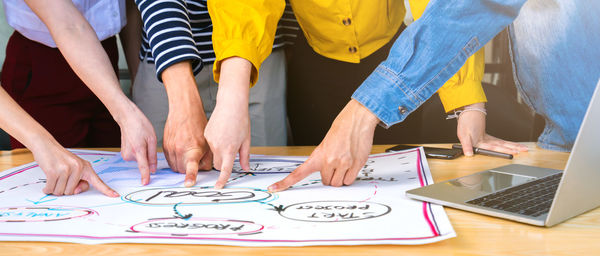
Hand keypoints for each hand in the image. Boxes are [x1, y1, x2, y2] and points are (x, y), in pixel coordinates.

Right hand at [32, 142, 118, 196]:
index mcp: (86, 167)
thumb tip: (76, 191)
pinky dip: (47, 188)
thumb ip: (78, 180)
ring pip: (61, 192)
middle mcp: (79, 168)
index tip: (116, 196)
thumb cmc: (60, 158)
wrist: (46, 144)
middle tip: (60, 177)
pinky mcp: (54, 172)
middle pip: (72, 192)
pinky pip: (51, 189)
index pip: (97, 181)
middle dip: (64, 188)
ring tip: (54, 177)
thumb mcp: (74, 167)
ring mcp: (66, 169)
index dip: (106, 190)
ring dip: (55, 188)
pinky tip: (48, 181)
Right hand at [117, 102, 157, 184]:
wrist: (127, 118)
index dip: (145, 175)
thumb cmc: (141, 126)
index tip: (145, 183)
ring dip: (143, 154)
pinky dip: (139, 153)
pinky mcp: (124, 155)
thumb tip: (153, 170)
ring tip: (141, 141)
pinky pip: (136, 158)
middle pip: (144, 163)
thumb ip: (153, 156)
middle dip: (148, 157)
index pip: (143, 166)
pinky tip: (137, 142)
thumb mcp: (152, 139)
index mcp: (138, 149)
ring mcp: (125, 155)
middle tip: (147, 143)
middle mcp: (129, 154)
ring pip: (140, 160)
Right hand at [162, 62, 211, 186]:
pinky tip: (183, 150)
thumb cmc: (198, 124)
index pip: (191, 166)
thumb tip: (206, 170)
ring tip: (189, 153)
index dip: (190, 176)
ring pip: (176, 167)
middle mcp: (180, 149)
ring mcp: (171, 148)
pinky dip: (176, 160)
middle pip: (183, 171)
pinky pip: (170, 160)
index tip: (189, 184)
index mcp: (193, 148)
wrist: (184, 110)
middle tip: (197, 159)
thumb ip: (207, 158)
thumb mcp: (208, 141)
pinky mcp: (165, 146)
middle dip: (190, 169)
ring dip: (182, 165)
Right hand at [204, 57, 251, 188]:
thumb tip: (246, 168)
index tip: (219, 187)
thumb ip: (245, 156)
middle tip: (231, 153)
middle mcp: (218, 146)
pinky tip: (222, 132)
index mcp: (229, 149)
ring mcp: (210, 140)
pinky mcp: (206, 134)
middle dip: (222, 163)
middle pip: (217, 164)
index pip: (225, 169)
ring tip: (228, 137)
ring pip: (213, 154)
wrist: (231, 104)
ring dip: (220, 152)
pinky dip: (216, 143)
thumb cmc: (241, 120)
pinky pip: (210, 144)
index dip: (222, 179)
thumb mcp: (246, 140)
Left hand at [268, 99, 379, 191]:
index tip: (273, 189)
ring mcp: (343, 164)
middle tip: (334, 165)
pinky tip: (350, 164)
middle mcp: (329, 161)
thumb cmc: (342, 129)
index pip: (298, 173)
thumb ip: (323, 160)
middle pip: (326, 183)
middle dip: (330, 177)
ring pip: (338, 184)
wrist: (357, 120)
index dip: (285, 183)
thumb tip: (327, 176)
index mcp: (317, 156)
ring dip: (340, 178)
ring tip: (343, 163)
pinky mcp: (356, 165)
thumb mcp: (326, 144)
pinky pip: (350, 180)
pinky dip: (349, 176)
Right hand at [456, 103, 527, 155]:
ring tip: (522, 149)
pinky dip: (507, 144)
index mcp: (478, 144)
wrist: (468, 112)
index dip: (503, 151)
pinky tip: (514, 146)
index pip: (493, 149)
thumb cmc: (465, 122)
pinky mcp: (489, 138)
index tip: (513, 152)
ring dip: (512, 147)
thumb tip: (469, 154)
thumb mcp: (463, 134)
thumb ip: (466, 145)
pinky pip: (500, 142)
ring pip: (502, 145)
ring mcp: (487, 141)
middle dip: (512, 149)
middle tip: (523, 150)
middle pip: (500, 147)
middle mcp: (484, 144)